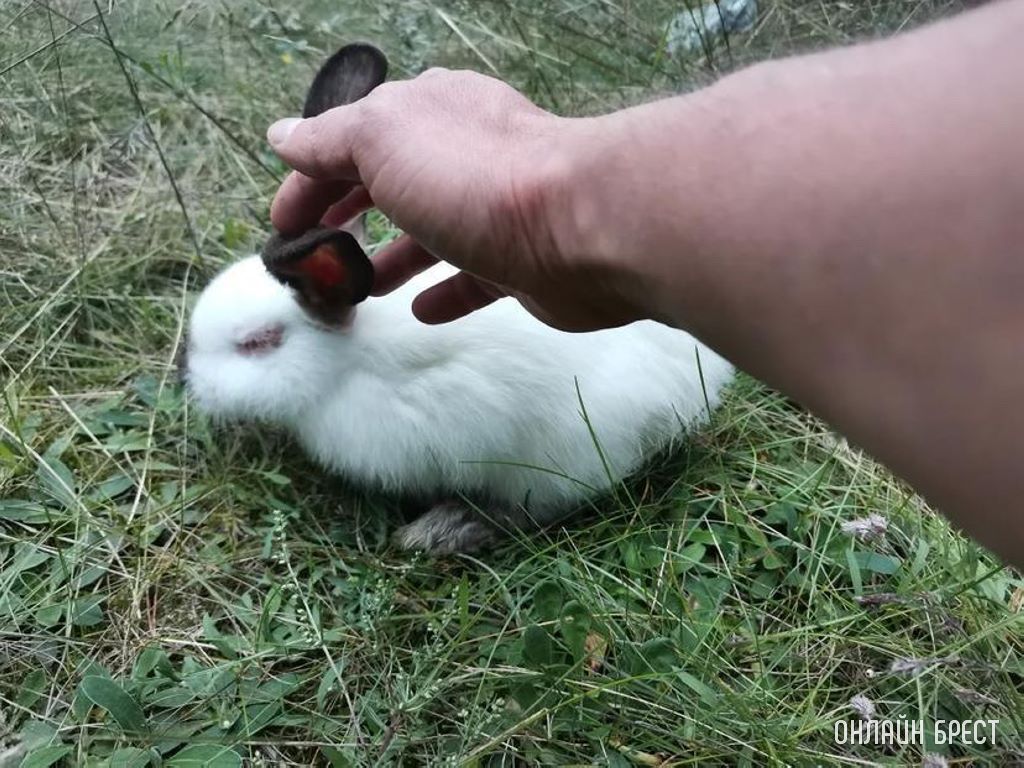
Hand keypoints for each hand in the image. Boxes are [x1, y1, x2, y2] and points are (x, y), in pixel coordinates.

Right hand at [267, 68, 642, 330]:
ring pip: (431, 234)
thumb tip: (282, 136)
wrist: (579, 227)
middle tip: (315, 255)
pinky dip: (444, 293)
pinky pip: (472, 280)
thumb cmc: (475, 174)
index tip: (281, 226)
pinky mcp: (519, 262)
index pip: (350, 141)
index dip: (308, 181)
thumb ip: (330, 139)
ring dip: (392, 257)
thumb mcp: (382, 139)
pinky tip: (421, 311)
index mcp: (427, 114)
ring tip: (358, 286)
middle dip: (349, 216)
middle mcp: (462, 155)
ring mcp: (493, 211)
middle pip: (391, 186)